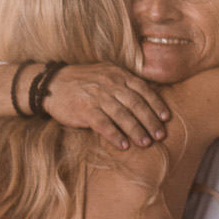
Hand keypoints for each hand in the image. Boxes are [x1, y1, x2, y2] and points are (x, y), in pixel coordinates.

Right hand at [41, 65, 171, 149]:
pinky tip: (124, 145)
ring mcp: (96, 96)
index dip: (156, 104)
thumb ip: (124, 82)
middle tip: (160, 135)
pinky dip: (115, 136)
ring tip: (145, 143)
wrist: (52, 84)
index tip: (166, 118)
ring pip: (122, 115)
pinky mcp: (84, 110)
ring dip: (136, 130)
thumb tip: (147, 97)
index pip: (143, 89)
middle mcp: (109, 84)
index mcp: (117, 74)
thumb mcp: (106, 73)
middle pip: (136, 104)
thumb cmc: (82, 81)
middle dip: (150, 121)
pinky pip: (103, 125)